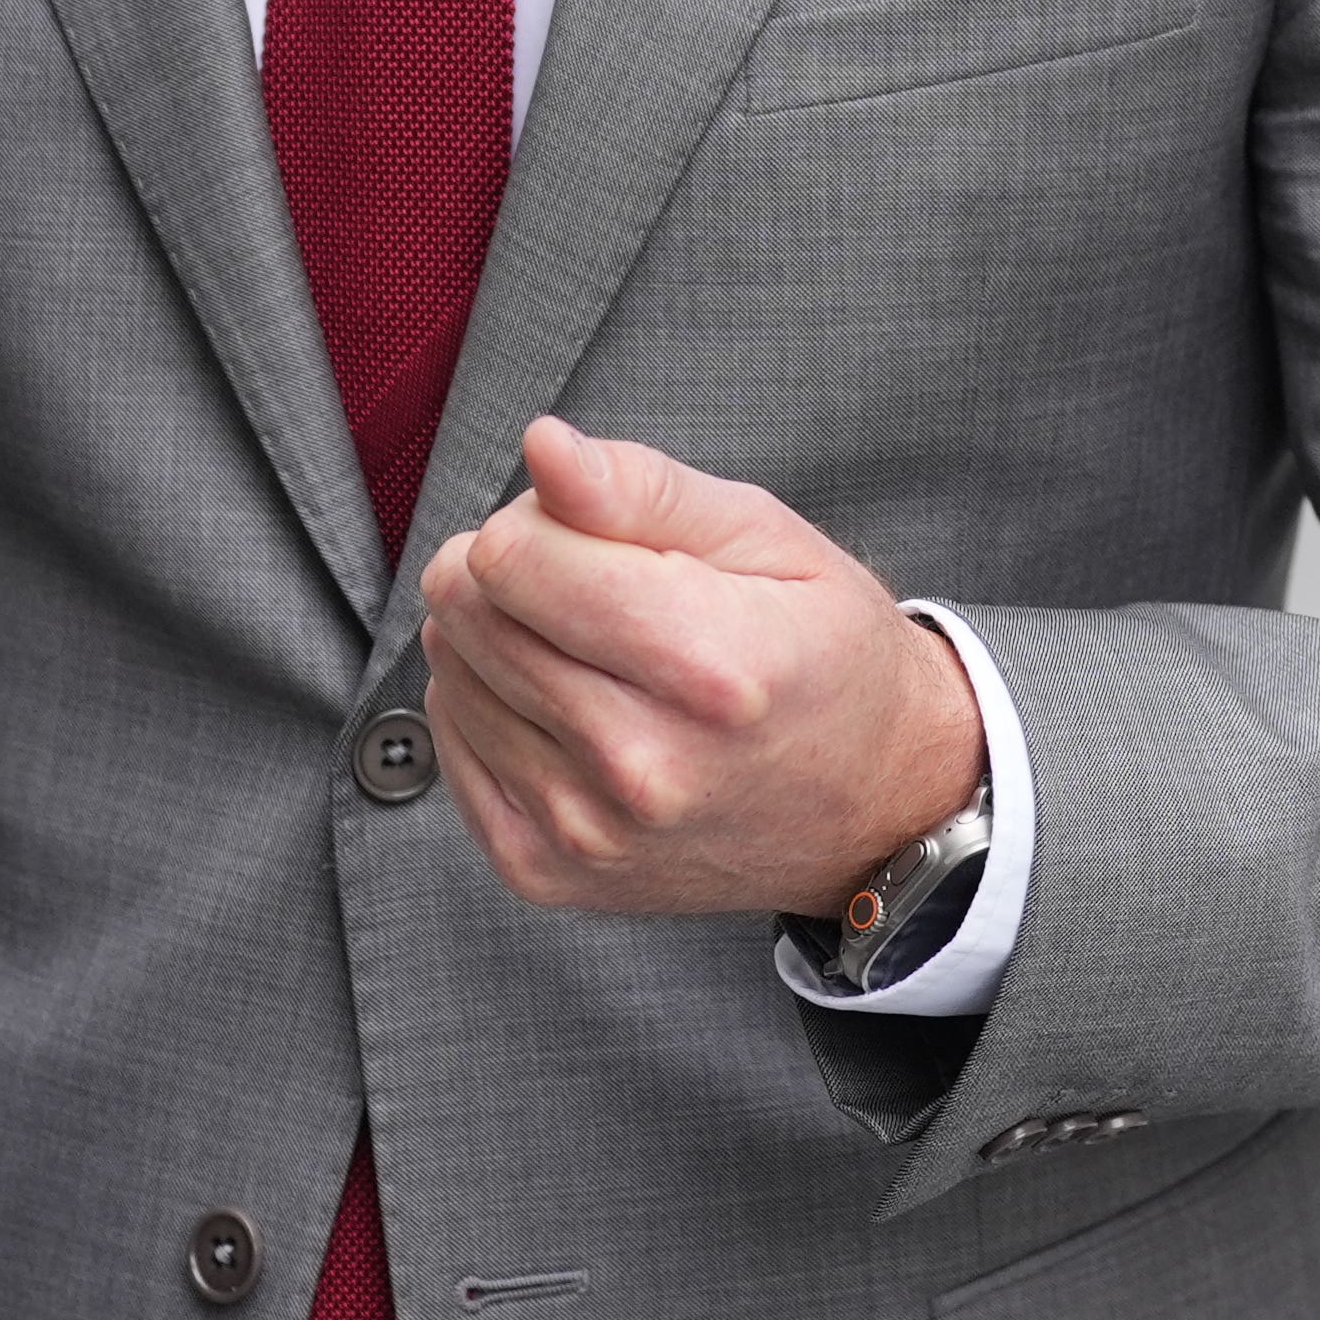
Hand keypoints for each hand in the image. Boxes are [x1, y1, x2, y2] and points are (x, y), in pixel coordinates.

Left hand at [417, 416, 985, 919]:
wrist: (872, 803)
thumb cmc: (822, 653)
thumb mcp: (764, 535)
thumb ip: (640, 486)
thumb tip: (543, 448)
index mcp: (706, 665)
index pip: (510, 555)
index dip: (544, 521)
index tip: (599, 540)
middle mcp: (641, 763)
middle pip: (466, 610)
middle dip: (514, 573)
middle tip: (599, 594)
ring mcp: (587, 831)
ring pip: (447, 674)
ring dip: (501, 644)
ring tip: (594, 657)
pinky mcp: (544, 871)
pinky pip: (449, 746)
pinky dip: (490, 711)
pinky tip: (565, 711)